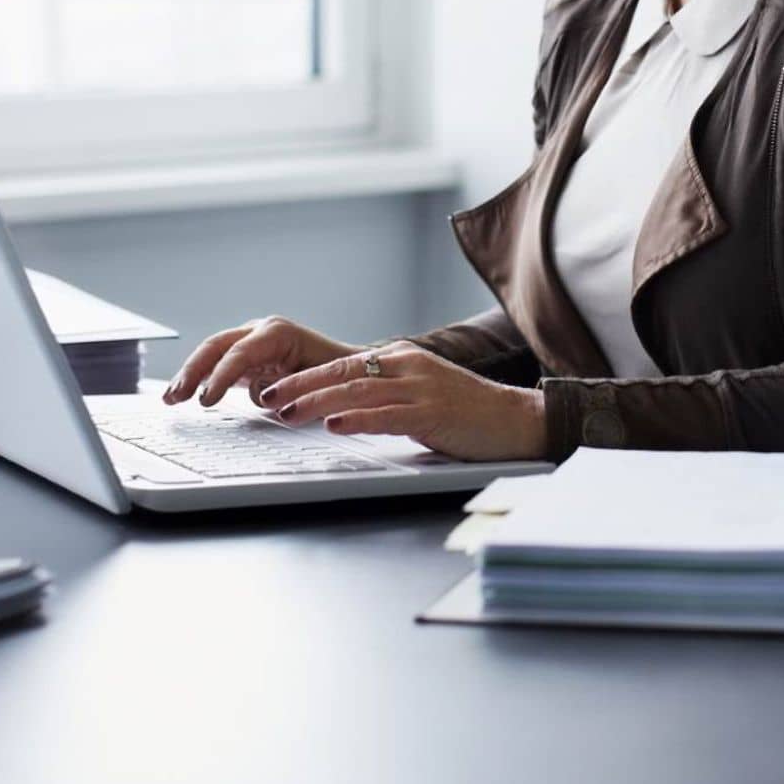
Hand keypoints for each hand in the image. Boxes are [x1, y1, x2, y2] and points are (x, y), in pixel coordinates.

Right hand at [162, 317, 363, 408]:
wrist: (349, 368)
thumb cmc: (337, 374)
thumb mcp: (317, 381)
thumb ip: (290, 387)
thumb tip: (265, 397)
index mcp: (278, 333)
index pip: (240, 353)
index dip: (220, 377)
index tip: (206, 400)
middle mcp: (261, 332)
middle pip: (217, 347)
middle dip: (193, 371)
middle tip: (176, 397)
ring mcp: (252, 342)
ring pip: (212, 353)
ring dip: (190, 374)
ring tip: (170, 397)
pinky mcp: (248, 358)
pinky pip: (218, 364)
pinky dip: (200, 378)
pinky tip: (182, 393)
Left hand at [256, 342, 546, 461]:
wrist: (515, 419)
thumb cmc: (467, 412)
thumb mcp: (422, 394)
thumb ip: (386, 396)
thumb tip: (341, 410)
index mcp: (403, 359)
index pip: (344, 364)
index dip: (305, 376)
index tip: (276, 388)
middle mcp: (409, 366)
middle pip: (343, 372)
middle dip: (301, 386)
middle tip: (269, 398)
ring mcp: (422, 389)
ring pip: (357, 391)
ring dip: (317, 403)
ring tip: (288, 413)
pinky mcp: (433, 413)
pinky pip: (386, 414)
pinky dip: (356, 419)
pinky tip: (334, 425)